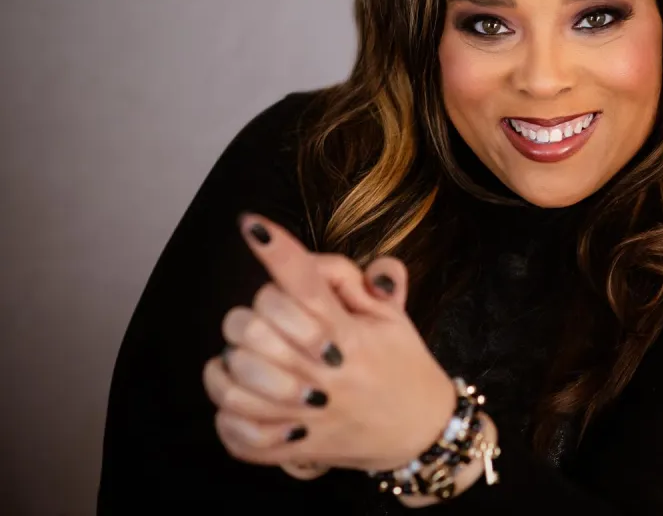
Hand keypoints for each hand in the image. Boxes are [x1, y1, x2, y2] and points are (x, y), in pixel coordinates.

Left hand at [202, 213, 456, 475]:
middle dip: (249, 314)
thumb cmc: (401, 364)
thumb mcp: (394, 316)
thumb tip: (329, 263)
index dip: (277, 251)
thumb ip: (368, 279)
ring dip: (230, 364)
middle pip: (258, 328)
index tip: (252, 225)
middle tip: (261, 318)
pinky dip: (227, 416)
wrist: (422, 430)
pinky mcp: (298, 448)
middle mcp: (328, 374)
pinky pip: (243, 437)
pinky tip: (236, 397)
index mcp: (351, 335)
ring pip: (240, 382)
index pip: (308, 285)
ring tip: (240, 356)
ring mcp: (310, 415)